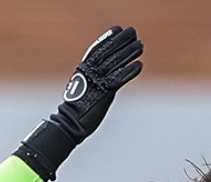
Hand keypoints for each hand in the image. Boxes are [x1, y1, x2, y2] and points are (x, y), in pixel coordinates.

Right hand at [54, 26, 144, 143]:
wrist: (69, 123)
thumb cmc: (77, 111)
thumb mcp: (83, 90)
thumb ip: (93, 81)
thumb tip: (103, 78)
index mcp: (83, 70)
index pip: (96, 49)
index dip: (107, 38)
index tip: (117, 29)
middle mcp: (90, 73)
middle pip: (108, 51)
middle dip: (121, 40)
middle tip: (133, 31)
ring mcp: (97, 82)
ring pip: (115, 62)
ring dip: (129, 52)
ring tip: (141, 45)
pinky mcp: (104, 93)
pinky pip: (119, 79)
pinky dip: (129, 71)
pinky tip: (139, 65)